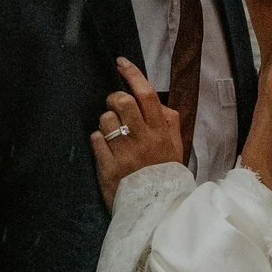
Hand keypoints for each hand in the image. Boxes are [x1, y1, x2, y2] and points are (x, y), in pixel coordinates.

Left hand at [91, 58, 188, 205]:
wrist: (157, 209)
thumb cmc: (164, 173)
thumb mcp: (175, 146)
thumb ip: (168, 121)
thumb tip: (156, 102)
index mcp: (160, 131)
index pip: (146, 94)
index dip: (132, 74)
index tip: (120, 62)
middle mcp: (143, 139)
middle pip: (122, 102)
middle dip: (114, 98)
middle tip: (115, 106)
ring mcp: (124, 153)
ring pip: (106, 119)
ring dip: (105, 122)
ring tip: (112, 133)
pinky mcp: (108, 167)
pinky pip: (95, 139)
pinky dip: (97, 140)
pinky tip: (105, 148)